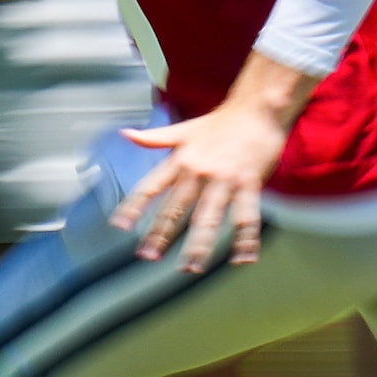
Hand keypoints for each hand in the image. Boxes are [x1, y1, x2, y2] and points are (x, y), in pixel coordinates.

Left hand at [109, 53, 317, 270]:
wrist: (256, 108)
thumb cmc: (220, 122)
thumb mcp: (183, 130)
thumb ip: (154, 138)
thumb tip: (126, 135)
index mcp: (180, 160)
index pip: (151, 186)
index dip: (134, 206)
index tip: (120, 225)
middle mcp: (198, 171)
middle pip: (176, 208)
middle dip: (161, 234)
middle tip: (148, 256)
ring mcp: (224, 179)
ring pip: (209, 217)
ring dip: (199, 245)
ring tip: (191, 267)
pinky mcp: (249, 183)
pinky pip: (247, 215)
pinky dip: (246, 238)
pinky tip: (243, 258)